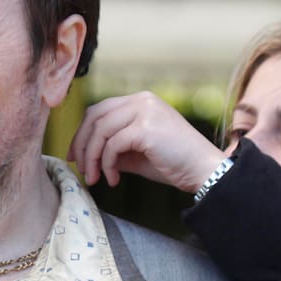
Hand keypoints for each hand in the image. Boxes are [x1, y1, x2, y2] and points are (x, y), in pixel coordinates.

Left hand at [68, 91, 226, 192]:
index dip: (83, 132)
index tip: (76, 156)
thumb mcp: (137, 154)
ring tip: (94, 178)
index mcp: (141, 101)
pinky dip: (107, 164)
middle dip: (82, 144)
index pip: (100, 110)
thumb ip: (114, 149)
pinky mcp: (146, 127)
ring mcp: (145, 111)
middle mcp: (142, 100)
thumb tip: (87, 156)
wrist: (203, 171)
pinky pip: (113, 145)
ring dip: (92, 158)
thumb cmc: (174, 164)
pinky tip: (113, 179)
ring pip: (100, 130)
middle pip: (95, 116)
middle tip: (80, 168)